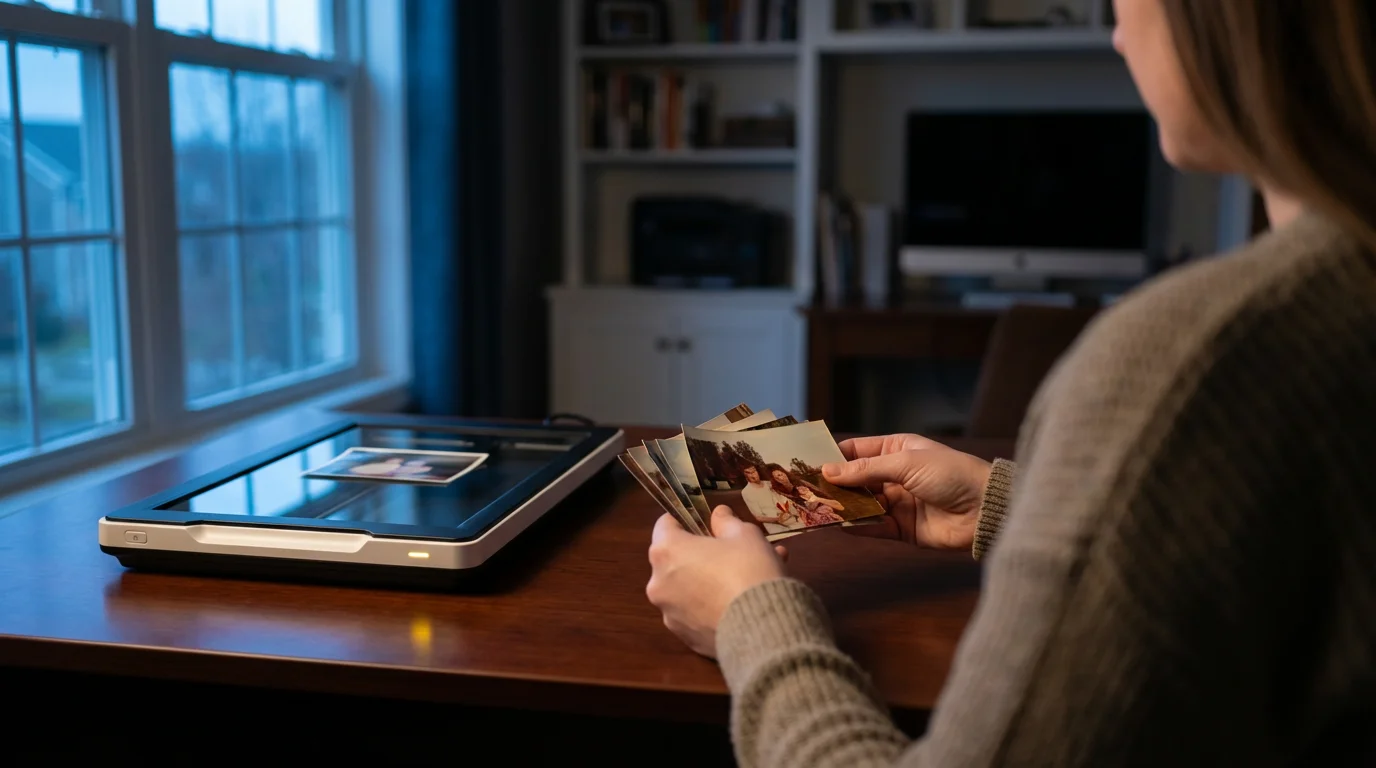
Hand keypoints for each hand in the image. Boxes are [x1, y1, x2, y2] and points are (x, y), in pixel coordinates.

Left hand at [646, 506, 788, 657]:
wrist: (763, 628)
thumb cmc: (749, 570)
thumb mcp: (745, 535)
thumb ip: (727, 522)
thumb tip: (718, 515)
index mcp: (667, 551)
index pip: (665, 524)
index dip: (686, 521)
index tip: (706, 525)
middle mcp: (658, 583)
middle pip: (676, 560)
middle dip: (702, 555)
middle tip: (734, 554)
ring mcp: (669, 614)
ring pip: (688, 589)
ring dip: (710, 581)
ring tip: (748, 581)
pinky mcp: (685, 638)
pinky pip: (697, 615)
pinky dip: (712, 608)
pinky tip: (741, 605)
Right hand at [822, 434, 991, 550]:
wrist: (985, 510)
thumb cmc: (951, 474)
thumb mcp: (906, 463)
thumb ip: (866, 469)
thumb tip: (827, 471)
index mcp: (896, 450)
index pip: (856, 451)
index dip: (832, 457)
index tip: (806, 464)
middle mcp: (894, 475)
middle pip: (855, 480)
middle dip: (833, 485)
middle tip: (804, 490)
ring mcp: (898, 503)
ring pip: (862, 505)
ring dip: (842, 507)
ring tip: (816, 509)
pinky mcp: (903, 529)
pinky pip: (874, 528)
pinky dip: (858, 527)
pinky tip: (840, 526)